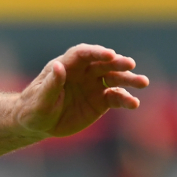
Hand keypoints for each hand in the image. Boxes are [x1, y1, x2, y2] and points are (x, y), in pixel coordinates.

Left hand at [15, 44, 149, 138]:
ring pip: (115, 78)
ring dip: (129, 79)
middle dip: (117, 63)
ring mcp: (94, 85)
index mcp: (66, 66)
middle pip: (103, 63)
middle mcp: (83, 73)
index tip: (110, 55)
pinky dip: (126, 99)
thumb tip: (58, 66)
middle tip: (130, 65)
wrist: (38, 124)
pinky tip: (134, 104)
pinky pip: (116, 98)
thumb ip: (51, 84)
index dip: (96, 52)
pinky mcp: (101, 100)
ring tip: (143, 82)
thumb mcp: (40, 98)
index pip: (83, 54)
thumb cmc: (34, 108)